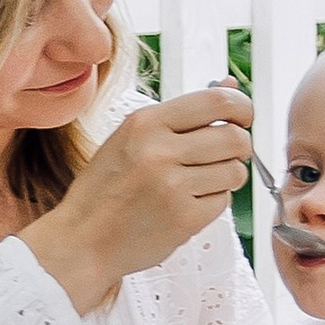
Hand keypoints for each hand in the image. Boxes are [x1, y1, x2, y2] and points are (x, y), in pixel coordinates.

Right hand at [24, 85, 252, 311]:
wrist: (81, 241)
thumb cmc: (105, 190)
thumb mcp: (130, 139)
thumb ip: (180, 114)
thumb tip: (229, 83)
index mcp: (146, 123)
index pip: (217, 101)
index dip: (241, 107)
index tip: (243, 117)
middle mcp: (160, 151)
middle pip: (234, 138)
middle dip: (241, 146)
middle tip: (228, 154)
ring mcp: (173, 187)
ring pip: (234, 171)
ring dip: (227, 177)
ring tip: (202, 182)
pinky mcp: (184, 219)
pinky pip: (222, 202)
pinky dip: (212, 202)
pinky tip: (188, 204)